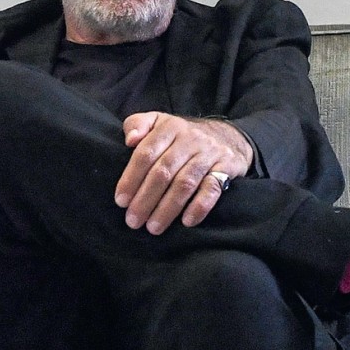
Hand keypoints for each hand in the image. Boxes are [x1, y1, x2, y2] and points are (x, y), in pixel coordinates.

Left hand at [115, 113, 254, 233]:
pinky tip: (186, 222)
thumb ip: (137, 125)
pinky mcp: (227, 167)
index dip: (131, 178)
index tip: (121, 201)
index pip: (146, 153)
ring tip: (154, 227)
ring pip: (185, 183)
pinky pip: (212, 188)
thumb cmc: (182, 136)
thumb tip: (129, 140)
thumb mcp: (158, 121)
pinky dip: (199, 206)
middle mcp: (189, 139)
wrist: (228, 136)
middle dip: (146, 198)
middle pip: (164, 171)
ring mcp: (209, 153)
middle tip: (133, 220)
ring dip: (168, 208)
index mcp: (169, 127)